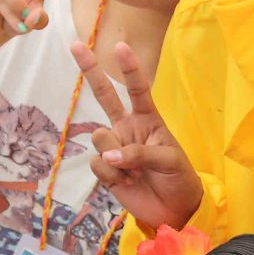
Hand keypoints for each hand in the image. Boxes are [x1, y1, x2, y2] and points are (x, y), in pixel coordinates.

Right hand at [75, 41, 202, 229]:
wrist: (172, 209)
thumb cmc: (178, 178)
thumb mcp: (169, 161)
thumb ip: (140, 153)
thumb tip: (109, 156)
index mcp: (148, 119)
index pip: (137, 89)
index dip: (129, 69)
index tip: (121, 46)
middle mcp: (127, 128)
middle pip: (104, 95)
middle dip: (90, 70)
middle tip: (75, 45)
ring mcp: (114, 147)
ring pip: (99, 137)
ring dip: (116, 155)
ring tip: (133, 171)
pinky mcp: (105, 169)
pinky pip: (97, 164)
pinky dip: (111, 174)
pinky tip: (126, 181)